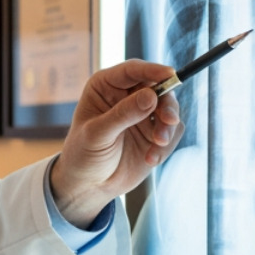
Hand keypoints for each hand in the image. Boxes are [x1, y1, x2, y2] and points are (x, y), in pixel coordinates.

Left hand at [49, 60, 183, 227]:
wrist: (89, 185)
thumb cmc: (83, 155)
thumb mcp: (97, 134)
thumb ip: (123, 115)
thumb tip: (151, 96)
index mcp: (105, 87)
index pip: (133, 70)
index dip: (152, 70)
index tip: (170, 74)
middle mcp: (126, 95)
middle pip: (158, 87)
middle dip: (167, 103)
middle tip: (168, 120)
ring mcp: (143, 113)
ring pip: (169, 108)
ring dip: (168, 127)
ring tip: (157, 144)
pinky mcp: (155, 132)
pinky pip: (172, 132)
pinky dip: (165, 145)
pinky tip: (150, 159)